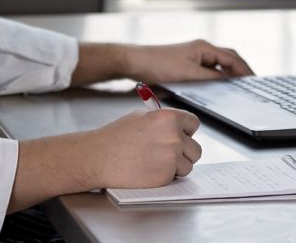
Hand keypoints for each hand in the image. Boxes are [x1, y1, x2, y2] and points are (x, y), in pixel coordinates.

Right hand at [86, 109, 201, 187]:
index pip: (193, 123)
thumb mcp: (140, 117)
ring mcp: (171, 158)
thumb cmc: (116, 136)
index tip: (182, 135)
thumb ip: (162, 121)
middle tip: (169, 153)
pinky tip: (149, 169)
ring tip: (155, 162)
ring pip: (188, 166)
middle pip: (195, 149)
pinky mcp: (165, 176)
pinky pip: (175, 177)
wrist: (99, 157)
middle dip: (185, 152)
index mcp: (168, 118)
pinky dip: (166, 176)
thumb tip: (178, 127)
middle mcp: (174, 137)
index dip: (187, 130)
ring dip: (176, 166)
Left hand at [126, 39, 253, 84]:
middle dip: (241, 70)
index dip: (245, 70)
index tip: (255, 81)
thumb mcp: (189, 75)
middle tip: (251, 83)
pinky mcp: (187, 63)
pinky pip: (209, 69)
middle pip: (228, 58)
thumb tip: (227, 80)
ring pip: (218, 64)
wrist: (136, 63)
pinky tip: (218, 87)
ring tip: (239, 86)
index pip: (232, 58)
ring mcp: (194, 56)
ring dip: (229, 73)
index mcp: (204, 48)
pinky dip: (218, 76)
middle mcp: (201, 49)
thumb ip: (210, 77)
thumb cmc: (158, 65)